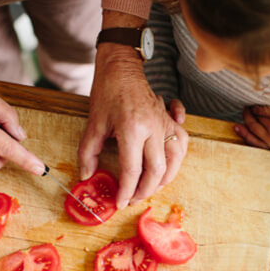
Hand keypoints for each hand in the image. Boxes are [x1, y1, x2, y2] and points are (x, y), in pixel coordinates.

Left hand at [79, 44, 187, 208]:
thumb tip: (86, 176)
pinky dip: (178, 158)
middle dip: (145, 191)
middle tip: (133, 199)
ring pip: (174, 161)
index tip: (120, 203)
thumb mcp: (93, 123)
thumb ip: (87, 152)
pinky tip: (169, 164)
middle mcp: (153, 128)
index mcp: (132, 129)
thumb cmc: (107, 92)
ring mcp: (166, 123)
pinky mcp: (172, 119)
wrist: (122, 67)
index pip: (132, 170)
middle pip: (157, 171)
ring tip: (149, 188)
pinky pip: (182, 144)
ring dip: (164, 180)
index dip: (126, 191)